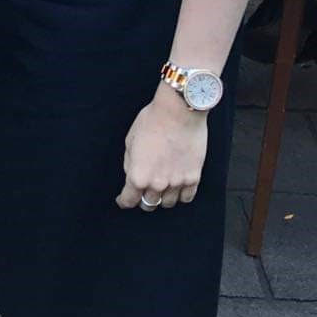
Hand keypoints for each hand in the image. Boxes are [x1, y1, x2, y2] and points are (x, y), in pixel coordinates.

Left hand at [117, 88, 207, 212]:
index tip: (123, 200)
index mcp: (138, 175)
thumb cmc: (152, 121)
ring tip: (161, 189)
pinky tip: (177, 188)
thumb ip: (130, 163)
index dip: (124, 201)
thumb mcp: (130, 140)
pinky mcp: (193, 177)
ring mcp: (177, 182)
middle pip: (149, 204)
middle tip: (143, 192)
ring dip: (162, 198)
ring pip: (168, 203)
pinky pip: (187, 197)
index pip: (129, 200)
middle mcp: (157, 184)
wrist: (179, 112)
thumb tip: (132, 175)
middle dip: (143, 200)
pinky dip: (180, 195)